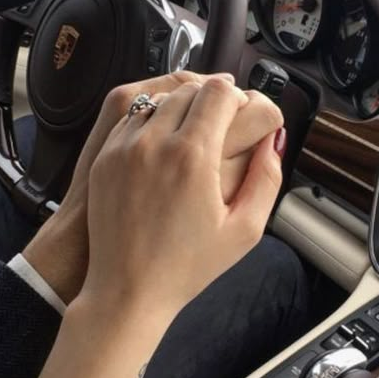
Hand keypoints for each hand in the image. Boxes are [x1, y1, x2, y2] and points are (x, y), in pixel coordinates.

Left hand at [7, 77, 281, 377]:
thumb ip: (267, 178)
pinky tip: (162, 148)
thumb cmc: (186, 266)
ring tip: (191, 137)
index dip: (237, 97)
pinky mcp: (104, 157)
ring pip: (159, 98)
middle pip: (190, 88)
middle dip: (210, 99)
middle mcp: (154, 142)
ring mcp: (124, 147)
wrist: (127, 290)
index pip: (219, 91)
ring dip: (180, 107)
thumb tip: (274, 140)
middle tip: (220, 127)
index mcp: (193, 156)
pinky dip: (151, 121)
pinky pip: (132, 118)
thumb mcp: (244, 230)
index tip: (241, 117)